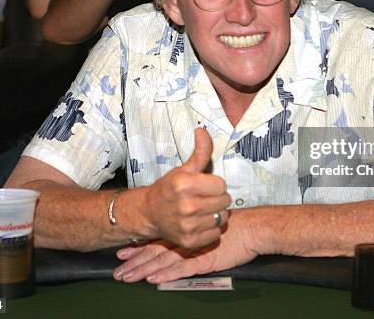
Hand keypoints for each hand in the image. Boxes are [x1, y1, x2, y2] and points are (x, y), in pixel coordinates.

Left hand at [113, 209, 257, 282]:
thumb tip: (173, 234)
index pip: (157, 239)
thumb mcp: (207, 223)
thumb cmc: (232, 226)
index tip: (122, 253)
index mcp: (184, 231)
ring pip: (163, 260)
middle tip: (117, 270)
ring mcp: (194, 251)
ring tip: (127, 277)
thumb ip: (190, 229)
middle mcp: (185, 240)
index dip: (139, 247)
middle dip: (135, 261)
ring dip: (144, 269)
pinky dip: (167, 274)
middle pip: (155, 250)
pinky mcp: (205, 261)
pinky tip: (153, 279)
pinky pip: (182, 269)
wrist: (251, 229)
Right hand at [141, 128, 230, 248]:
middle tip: (204, 198)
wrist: (149, 214)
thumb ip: (199, 151)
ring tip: (203, 210)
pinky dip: (211, 230)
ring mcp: (188, 226)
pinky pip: (216, 234)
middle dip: (217, 198)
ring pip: (222, 218)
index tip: (204, 186)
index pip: (221, 184)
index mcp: (185, 185)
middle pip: (224, 201)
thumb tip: (203, 130)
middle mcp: (187, 206)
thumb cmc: (169, 189)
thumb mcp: (183, 169)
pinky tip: (200, 223)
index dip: (214, 184)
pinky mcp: (190, 242)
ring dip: (216, 214)